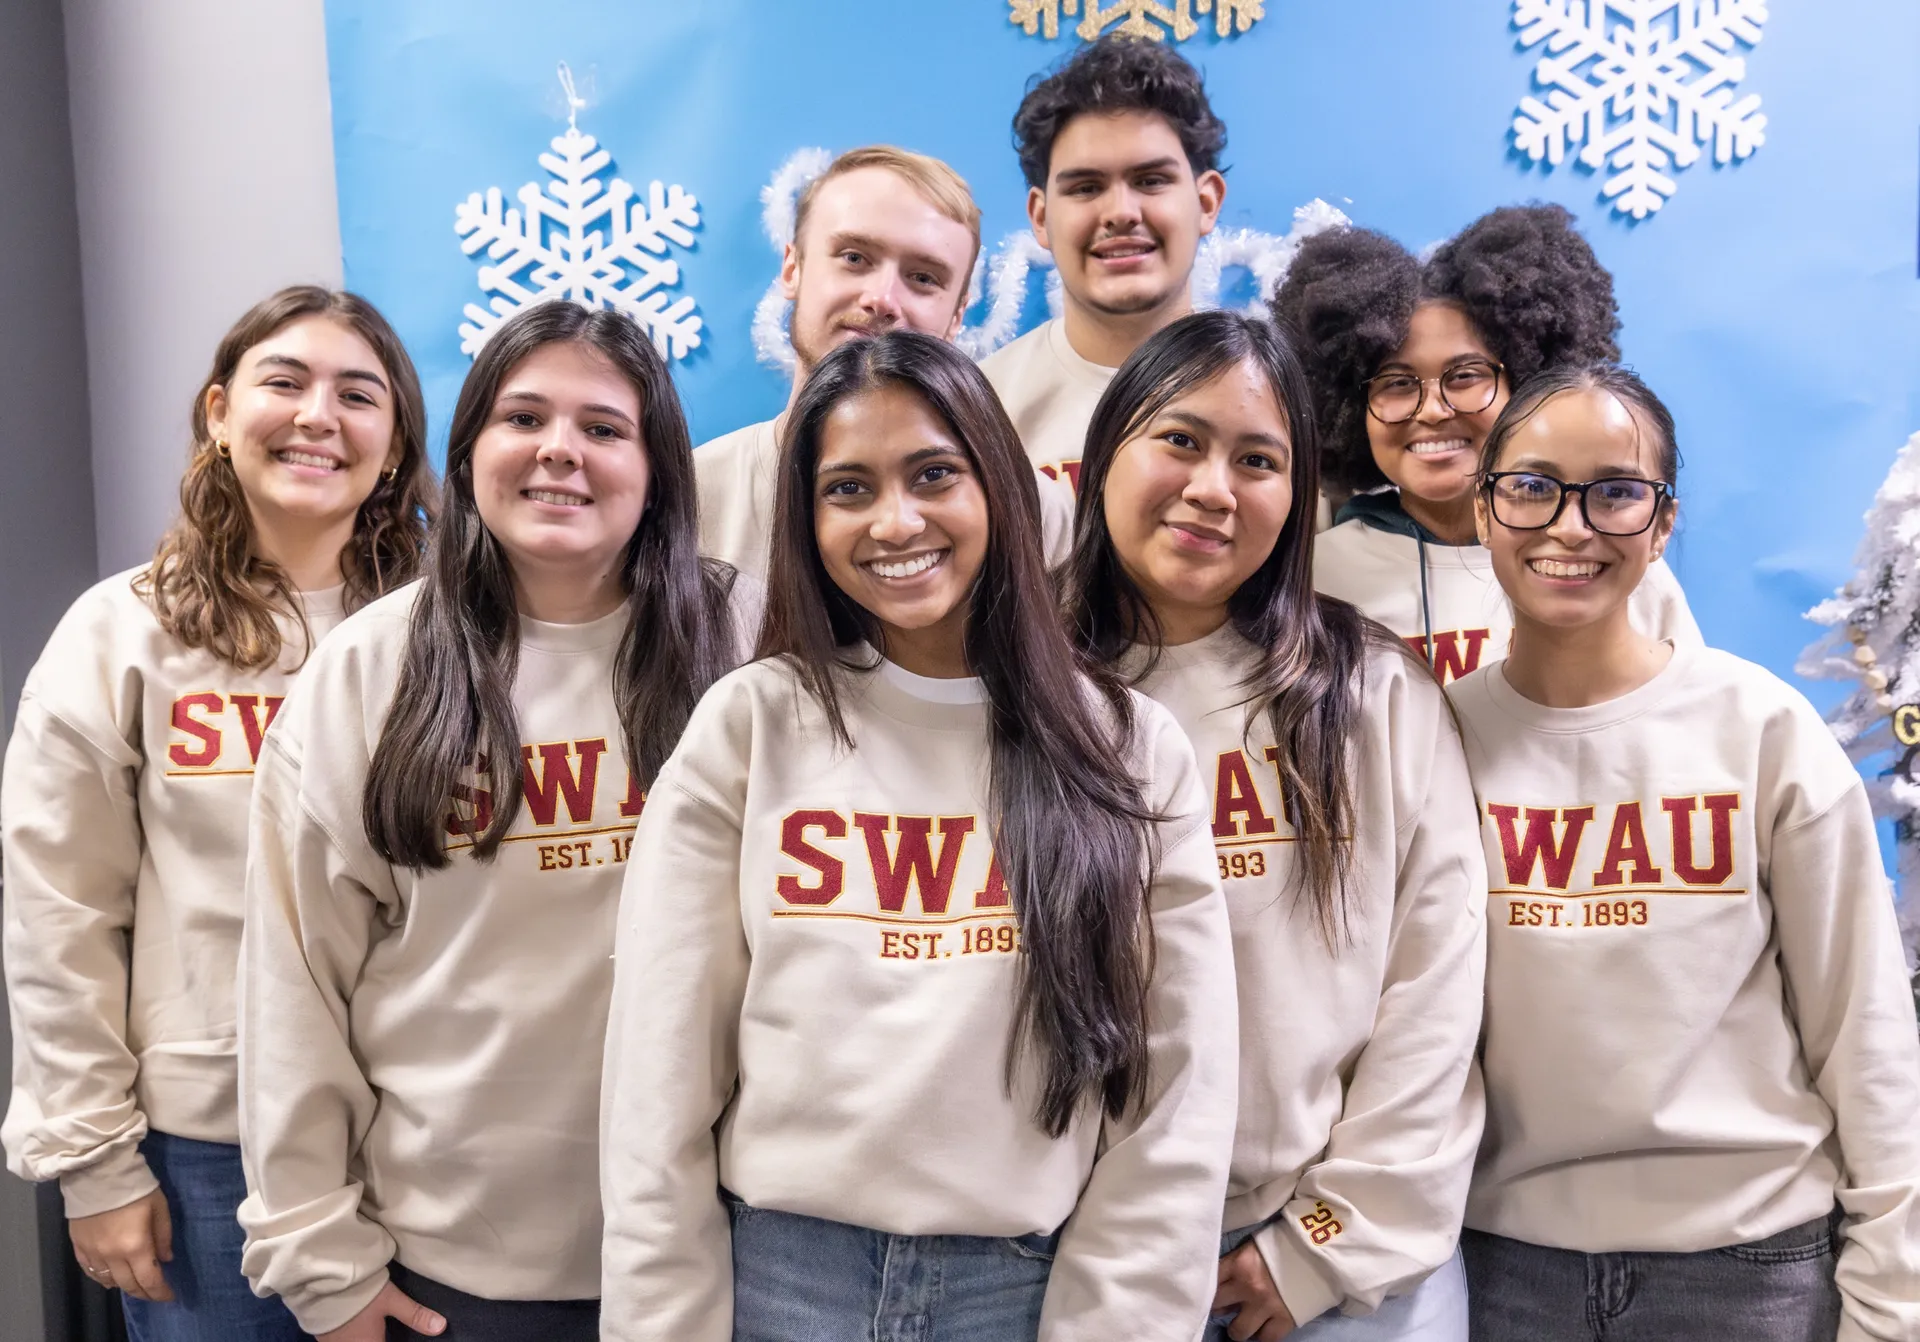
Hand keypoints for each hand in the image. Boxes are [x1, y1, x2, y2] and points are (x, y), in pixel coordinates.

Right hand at [70, 1188, 173, 1302]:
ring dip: (124, 1287)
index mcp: (135, 1246)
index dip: (160, 1292)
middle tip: (155, 1293)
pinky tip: (110, 1280)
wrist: (98, 1173)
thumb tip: (166, 1259)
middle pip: (128, 1285)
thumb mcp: (160, 1207)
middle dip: (144, 1293)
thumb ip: (164, 1235)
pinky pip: (90, 1271)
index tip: (169, 1296)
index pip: (149, 1280)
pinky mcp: (78, 1246)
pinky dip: (102, 1279)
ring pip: (108, 1281)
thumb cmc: (135, 1187)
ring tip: (137, 1285)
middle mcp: (112, 1255)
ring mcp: (92, 1253)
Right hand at [318, 1281, 446, 1339]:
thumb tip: (441, 1327)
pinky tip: (358, 1329)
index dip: (393, 1341)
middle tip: (385, 1331)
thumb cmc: (358, 1291)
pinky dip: (353, 1338)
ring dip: (368, 1339)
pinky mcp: (323, 1337)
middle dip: (379, 1339)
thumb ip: (415, 1315)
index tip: (394, 1335)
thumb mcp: (391, 1300)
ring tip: (375, 1330)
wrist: (319, 1279)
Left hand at [1213, 1239, 1296, 1341]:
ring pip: (1238, 1331)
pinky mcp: (1285, 1319)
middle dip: (1219, 1308)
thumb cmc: (1282, 1246)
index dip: (1206, 1289)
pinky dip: (1262, 1335)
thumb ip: (1235, 1266)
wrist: (1319, 1250)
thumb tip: (1218, 1289)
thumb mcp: (1253, 1248)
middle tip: (1226, 1307)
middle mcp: (1248, 1287)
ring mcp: (1266, 1306)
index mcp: (1239, 1264)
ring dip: (1239, 1328)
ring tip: (1244, 1322)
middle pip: (1216, 1307)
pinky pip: (1266, 1339)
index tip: (1207, 1293)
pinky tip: (1263, 1327)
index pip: (1210, 1281)